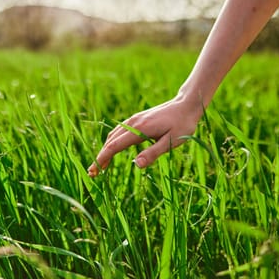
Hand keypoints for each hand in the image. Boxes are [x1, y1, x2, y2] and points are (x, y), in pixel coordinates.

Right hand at [87, 95, 202, 176]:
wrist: (186, 104)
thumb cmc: (182, 124)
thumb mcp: (171, 141)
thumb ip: (154, 153)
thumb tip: (137, 165)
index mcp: (139, 129)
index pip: (115, 146)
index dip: (103, 158)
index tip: (94, 171)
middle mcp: (133, 123)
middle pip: (111, 141)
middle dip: (100, 157)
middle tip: (92, 173)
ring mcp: (134, 119)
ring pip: (113, 136)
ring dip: (105, 150)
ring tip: (100, 165)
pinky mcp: (137, 119)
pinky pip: (119, 132)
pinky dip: (112, 142)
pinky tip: (112, 149)